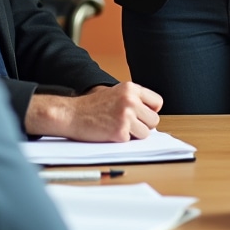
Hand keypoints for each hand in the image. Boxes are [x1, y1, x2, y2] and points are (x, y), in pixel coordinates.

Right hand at [25, 82, 162, 140]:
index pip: (157, 102)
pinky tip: (110, 132)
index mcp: (131, 88)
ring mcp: (126, 116)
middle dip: (143, 125)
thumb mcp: (115, 93)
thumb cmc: (92, 106)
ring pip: (146, 133)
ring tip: (118, 128)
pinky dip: (122, 140)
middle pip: (154, 120)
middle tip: (128, 124)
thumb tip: (152, 113)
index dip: (150, 111)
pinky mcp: (120, 131)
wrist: (72, 114)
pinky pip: (132, 141)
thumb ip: (133, 98)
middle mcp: (131, 100)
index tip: (141, 115)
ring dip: (134, 134)